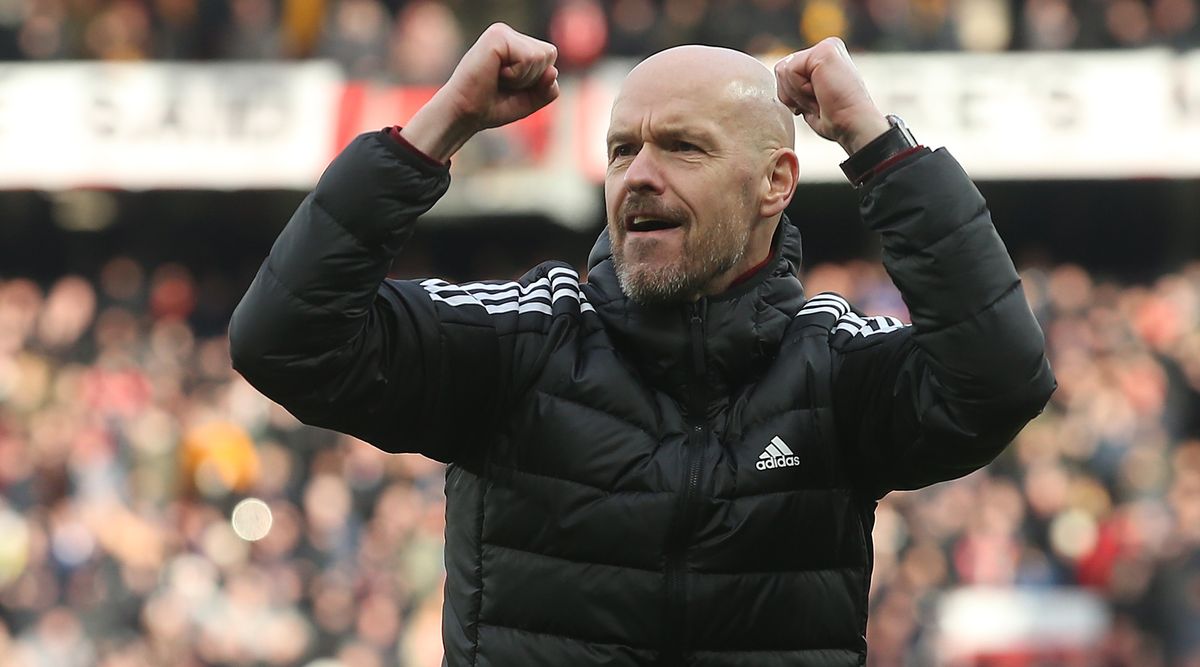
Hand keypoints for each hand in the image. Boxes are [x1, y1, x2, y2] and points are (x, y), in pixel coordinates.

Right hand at [402, 23, 559, 161]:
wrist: (465, 115)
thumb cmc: (491, 106)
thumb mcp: (529, 100)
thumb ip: (547, 88)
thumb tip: (553, 71)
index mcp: (515, 43)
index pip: (550, 57)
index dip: (537, 80)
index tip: (511, 87)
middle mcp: (509, 34)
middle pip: (549, 54)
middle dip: (532, 78)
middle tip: (504, 84)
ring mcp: (502, 33)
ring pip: (541, 56)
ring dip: (523, 78)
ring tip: (499, 80)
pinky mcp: (497, 37)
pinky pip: (529, 57)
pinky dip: (516, 75)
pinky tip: (496, 74)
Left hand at [774, 37, 889, 154]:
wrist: (854, 125)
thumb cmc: (836, 120)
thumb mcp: (809, 100)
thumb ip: (796, 85)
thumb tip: (778, 72)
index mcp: (824, 58)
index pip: (785, 71)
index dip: (793, 96)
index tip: (818, 104)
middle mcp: (826, 48)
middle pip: (781, 69)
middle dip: (792, 95)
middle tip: (819, 102)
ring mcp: (825, 47)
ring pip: (782, 70)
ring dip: (797, 94)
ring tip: (821, 98)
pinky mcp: (823, 51)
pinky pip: (789, 71)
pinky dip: (800, 90)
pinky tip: (821, 93)